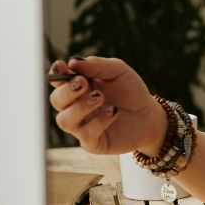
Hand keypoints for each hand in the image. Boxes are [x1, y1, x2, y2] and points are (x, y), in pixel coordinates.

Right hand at [47, 56, 166, 154]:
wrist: (149, 115)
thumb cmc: (130, 91)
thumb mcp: (118, 71)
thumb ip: (96, 65)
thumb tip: (72, 61)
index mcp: (77, 88)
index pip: (57, 81)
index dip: (56, 74)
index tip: (62, 66)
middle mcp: (75, 107)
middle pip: (56, 101)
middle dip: (66, 91)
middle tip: (84, 83)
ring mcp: (82, 126)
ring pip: (64, 121)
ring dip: (80, 108)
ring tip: (100, 97)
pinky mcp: (93, 143)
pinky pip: (85, 135)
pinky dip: (98, 122)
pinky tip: (113, 111)